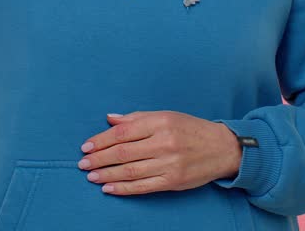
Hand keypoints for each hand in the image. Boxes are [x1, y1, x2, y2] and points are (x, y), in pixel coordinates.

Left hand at [77, 111, 242, 195]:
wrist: (222, 148)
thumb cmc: (190, 129)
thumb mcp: (166, 116)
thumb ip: (136, 118)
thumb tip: (110, 118)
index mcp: (160, 122)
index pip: (123, 132)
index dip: (101, 140)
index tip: (86, 146)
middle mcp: (164, 142)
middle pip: (123, 152)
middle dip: (99, 159)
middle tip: (83, 163)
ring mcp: (169, 163)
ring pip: (130, 171)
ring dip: (107, 175)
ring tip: (91, 176)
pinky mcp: (173, 180)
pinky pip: (143, 186)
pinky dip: (123, 188)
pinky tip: (109, 188)